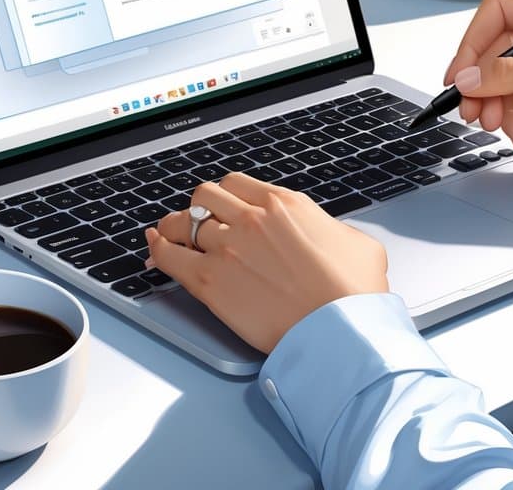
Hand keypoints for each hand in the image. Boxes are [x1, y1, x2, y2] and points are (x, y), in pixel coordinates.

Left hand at [144, 172, 388, 353]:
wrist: (339, 329)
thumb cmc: (353, 292)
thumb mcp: (358, 243)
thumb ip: (333, 230)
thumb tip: (330, 235)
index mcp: (284, 204)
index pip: (236, 184)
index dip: (226, 196)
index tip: (222, 207)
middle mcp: (250, 218)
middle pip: (204, 196)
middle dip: (199, 207)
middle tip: (198, 222)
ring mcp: (226, 247)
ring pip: (181, 222)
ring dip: (174, 228)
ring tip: (170, 236)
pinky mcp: (209, 281)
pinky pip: (168, 256)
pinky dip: (157, 251)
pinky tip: (154, 250)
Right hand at [444, 0, 512, 183]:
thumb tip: (471, 76)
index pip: (500, 11)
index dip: (474, 41)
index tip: (461, 73)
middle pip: (495, 50)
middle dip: (481, 82)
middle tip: (474, 110)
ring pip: (499, 79)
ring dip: (493, 105)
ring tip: (498, 127)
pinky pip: (512, 100)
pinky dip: (508, 118)